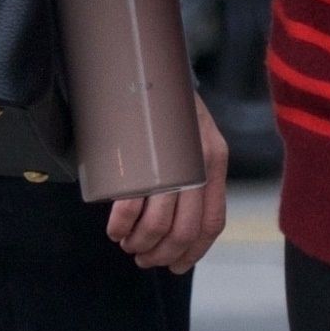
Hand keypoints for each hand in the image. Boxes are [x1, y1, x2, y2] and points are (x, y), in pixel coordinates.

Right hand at [106, 96, 229, 274]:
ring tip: (127, 244)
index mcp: (214, 161)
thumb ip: (190, 169)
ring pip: (159, 223)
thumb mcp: (189, 137)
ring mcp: (170, 160)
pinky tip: (115, 230)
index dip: (194, 252)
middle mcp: (199, 163)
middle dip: (161, 254)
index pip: (212, 222)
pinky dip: (122, 226)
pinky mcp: (140, 155)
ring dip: (140, 244)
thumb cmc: (164, 107)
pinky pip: (132, 204)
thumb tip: (175, 217)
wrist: (147, 63)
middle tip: (141, 258)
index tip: (175, 267)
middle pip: (184, 230)